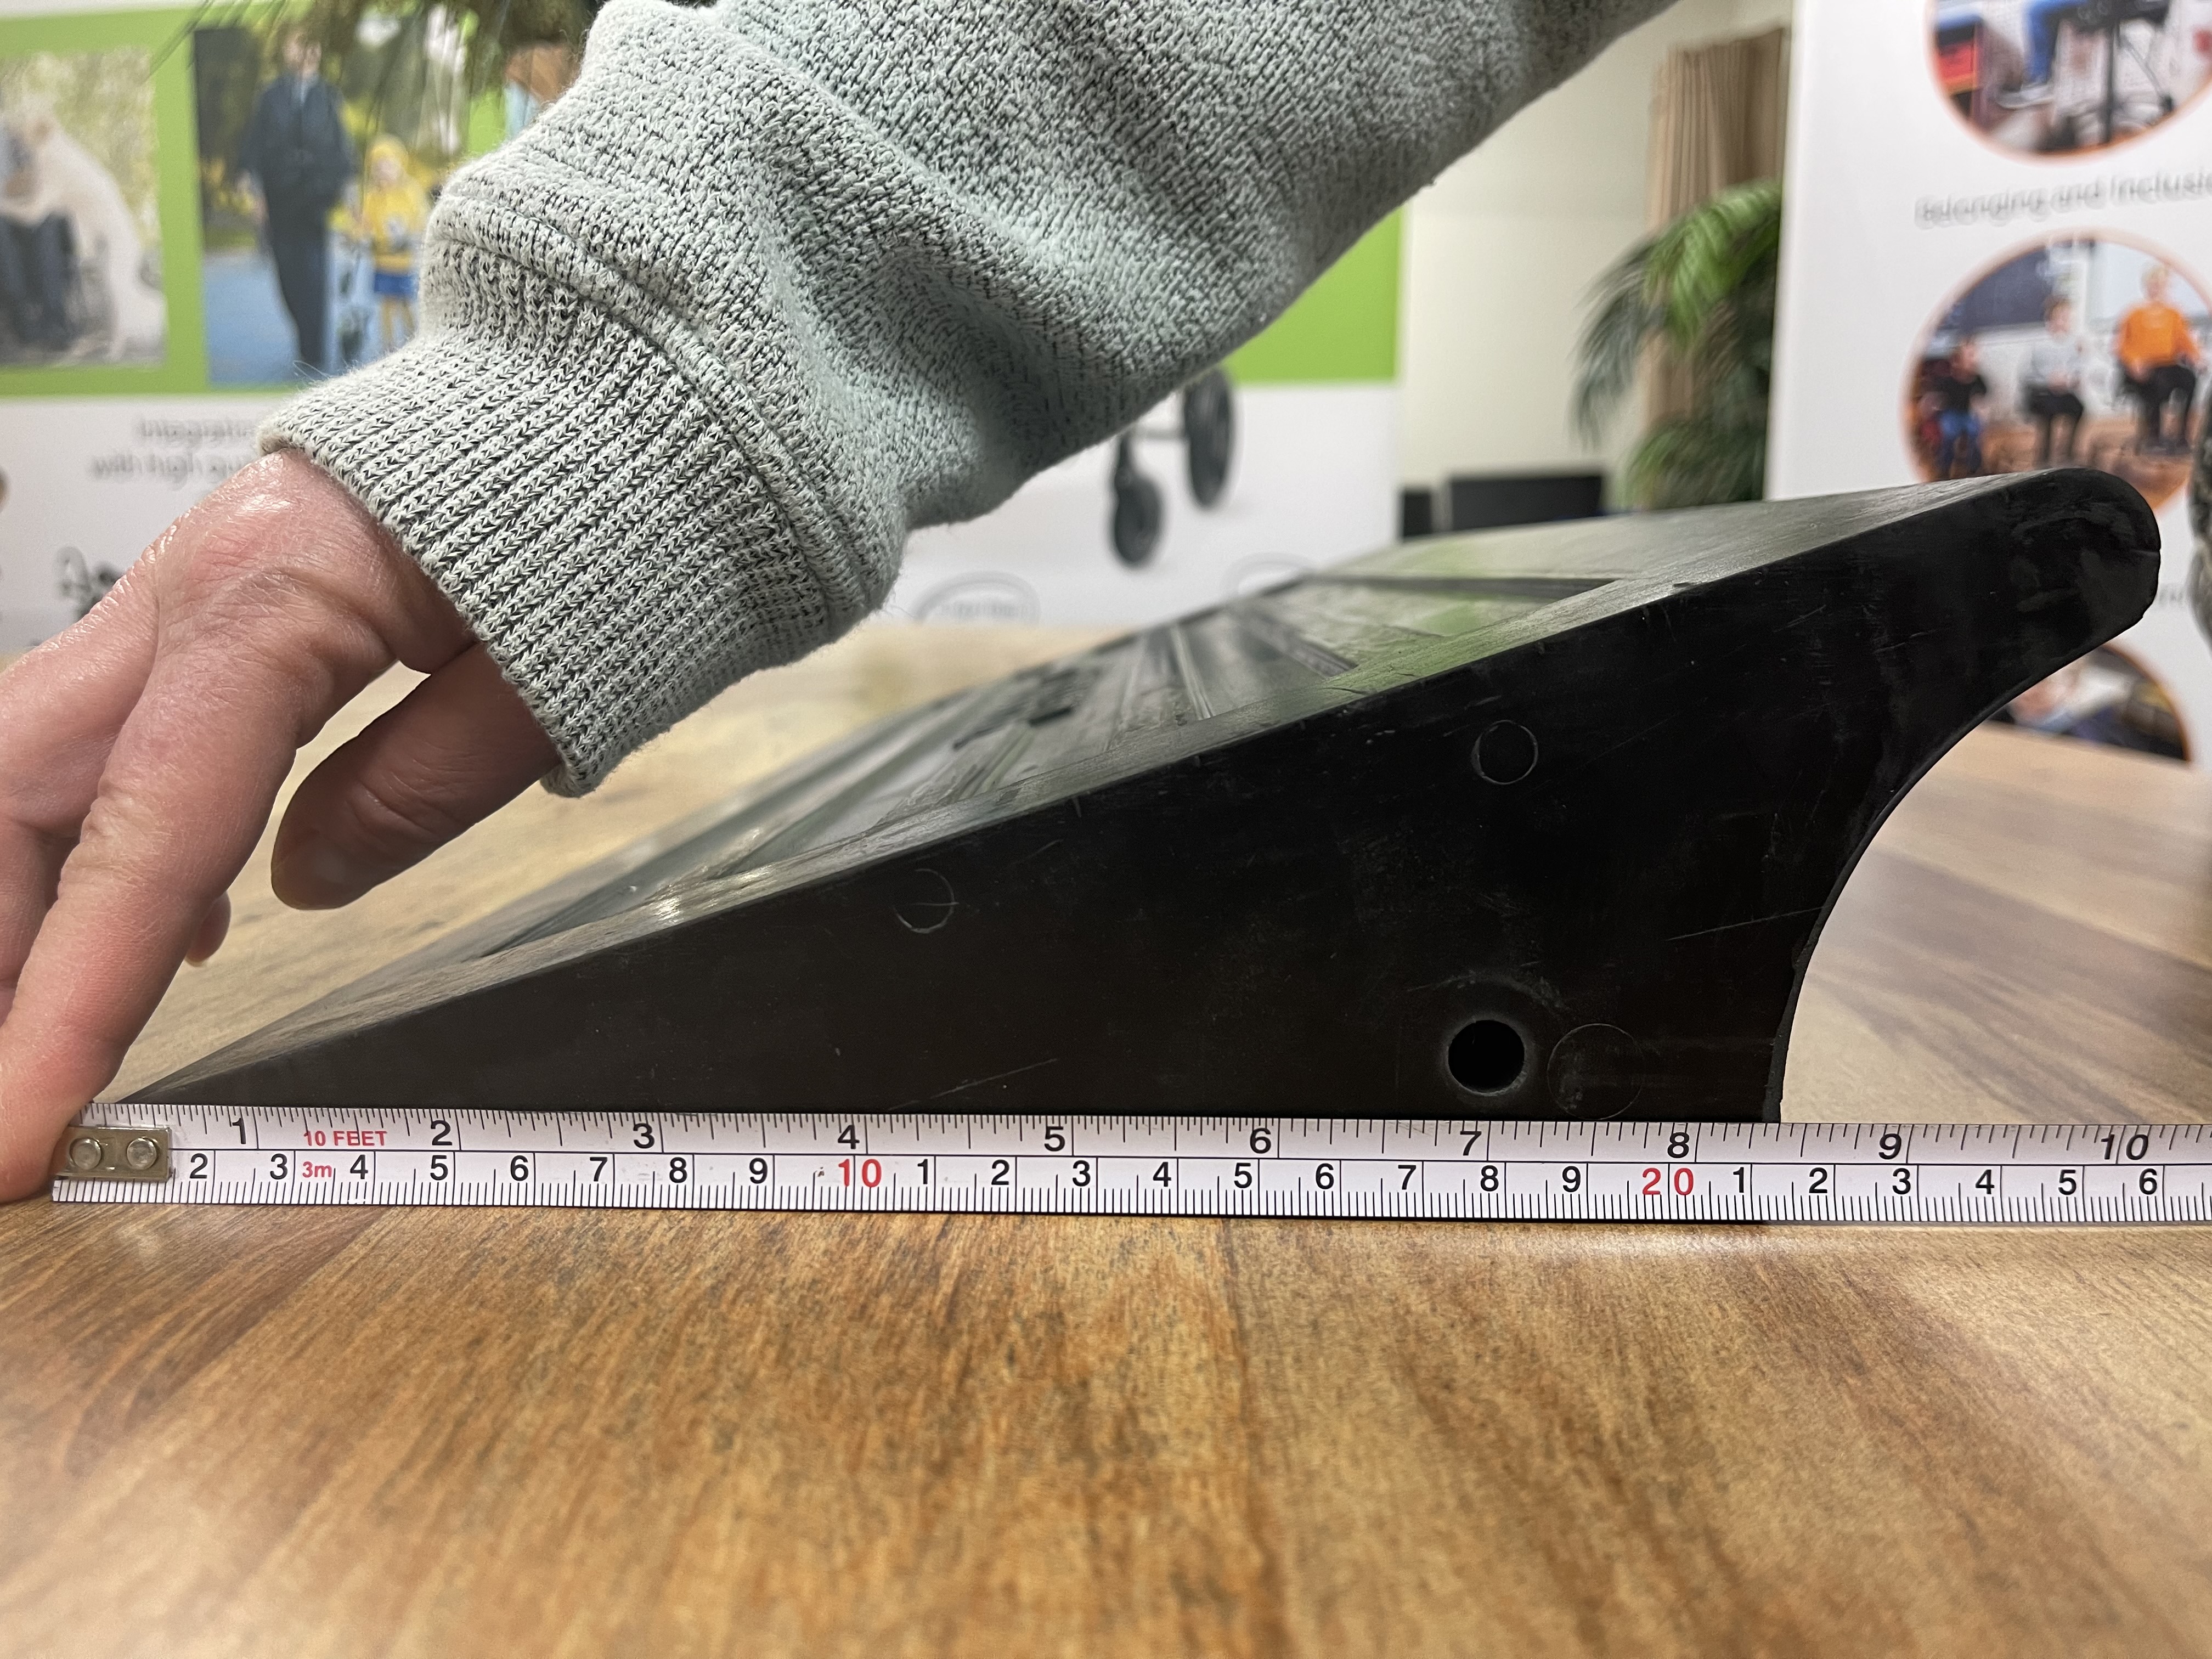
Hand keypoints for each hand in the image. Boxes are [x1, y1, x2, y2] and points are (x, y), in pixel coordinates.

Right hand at [0, 451, 557, 1198]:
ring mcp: (181, 591)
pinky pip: (106, 735)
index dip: (64, 1003)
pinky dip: (96, 843)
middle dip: (0, 953)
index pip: (143, 838)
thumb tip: (301, 892)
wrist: (616, 390)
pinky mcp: (204, 608)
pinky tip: (164, 934)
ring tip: (51, 1040)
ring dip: (25, 906)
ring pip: (29, 762)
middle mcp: (187, 589)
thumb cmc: (608, 518)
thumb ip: (422, 788)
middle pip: (19, 789)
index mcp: (270, 601)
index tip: (14, 1137)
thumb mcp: (550, 680)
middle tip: (10, 1102)